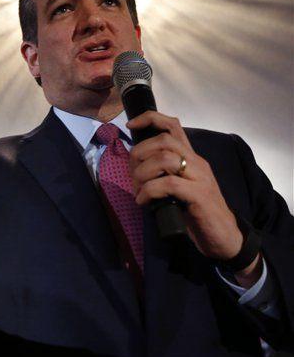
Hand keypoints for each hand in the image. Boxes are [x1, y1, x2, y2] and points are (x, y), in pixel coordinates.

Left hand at [127, 111, 243, 260]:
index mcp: (192, 158)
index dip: (150, 119)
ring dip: (142, 173)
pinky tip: (143, 201)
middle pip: (164, 140)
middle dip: (140, 153)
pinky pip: (168, 184)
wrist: (225, 237)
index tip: (131, 126)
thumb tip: (136, 169)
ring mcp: (199, 178)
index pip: (173, 125)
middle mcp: (197, 163)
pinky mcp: (199, 196)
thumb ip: (165, 174)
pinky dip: (149, 191)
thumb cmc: (199, 214)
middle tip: (132, 174)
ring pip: (164, 159)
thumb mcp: (180, 188)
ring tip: (138, 190)